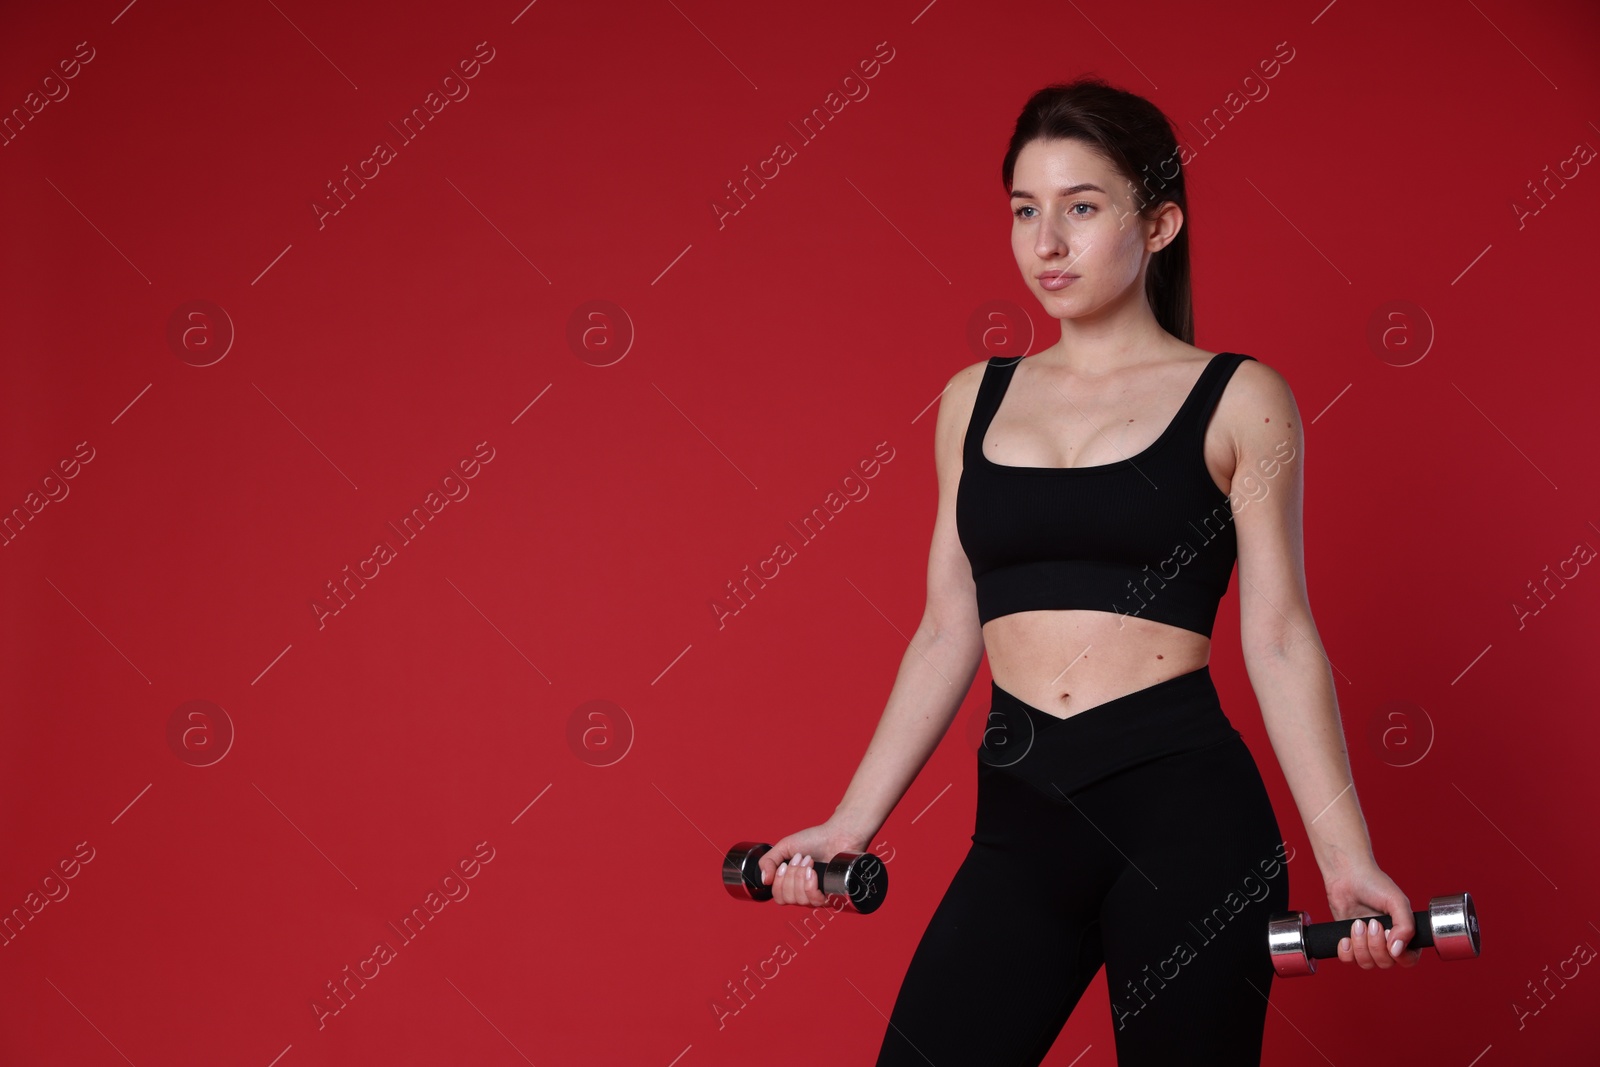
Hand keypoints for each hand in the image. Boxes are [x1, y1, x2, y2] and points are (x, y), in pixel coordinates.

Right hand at [757, 821, 871, 907]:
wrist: (837, 835)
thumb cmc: (814, 839)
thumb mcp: (785, 846)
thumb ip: (768, 861)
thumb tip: (764, 881)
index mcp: (793, 884)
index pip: (778, 897)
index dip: (779, 882)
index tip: (785, 864)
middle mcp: (805, 893)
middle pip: (787, 899)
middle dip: (791, 876)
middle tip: (801, 859)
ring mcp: (818, 896)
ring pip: (799, 900)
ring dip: (800, 877)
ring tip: (809, 861)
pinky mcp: (831, 896)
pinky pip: (814, 900)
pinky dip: (810, 884)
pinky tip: (813, 871)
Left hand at [1324, 863, 1422, 969]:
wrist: (1346, 874)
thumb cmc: (1374, 883)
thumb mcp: (1397, 902)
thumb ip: (1406, 926)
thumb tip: (1398, 949)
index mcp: (1404, 934)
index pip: (1408, 960)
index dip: (1399, 954)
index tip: (1388, 933)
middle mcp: (1387, 942)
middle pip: (1385, 963)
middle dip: (1376, 944)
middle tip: (1372, 922)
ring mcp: (1367, 943)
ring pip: (1367, 963)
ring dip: (1360, 945)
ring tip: (1357, 923)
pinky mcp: (1349, 941)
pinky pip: (1348, 960)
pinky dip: (1346, 951)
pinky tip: (1345, 937)